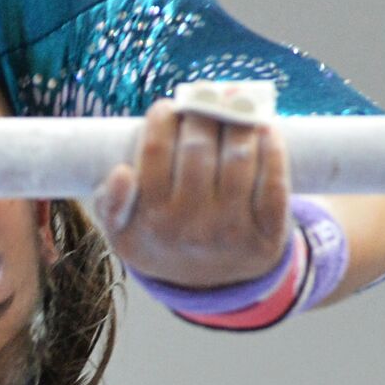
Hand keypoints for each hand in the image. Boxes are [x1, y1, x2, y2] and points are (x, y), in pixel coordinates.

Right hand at [93, 99, 291, 287]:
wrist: (210, 285)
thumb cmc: (162, 242)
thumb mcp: (123, 233)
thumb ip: (110, 204)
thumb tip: (121, 172)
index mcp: (150, 220)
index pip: (154, 152)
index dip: (163, 119)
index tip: (168, 107)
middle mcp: (191, 226)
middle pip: (197, 148)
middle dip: (202, 112)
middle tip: (205, 99)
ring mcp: (231, 230)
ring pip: (237, 159)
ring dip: (238, 123)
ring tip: (235, 106)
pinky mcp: (268, 233)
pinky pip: (274, 181)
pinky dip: (272, 148)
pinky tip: (264, 128)